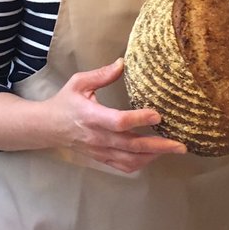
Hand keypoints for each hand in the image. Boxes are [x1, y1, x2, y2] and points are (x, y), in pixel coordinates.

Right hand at [48, 58, 186, 173]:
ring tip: (173, 149)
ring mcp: (100, 150)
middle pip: (131, 145)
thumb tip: (123, 63)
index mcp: (92, 116)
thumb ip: (101, 75)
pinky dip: (142, 163)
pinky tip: (155, 155)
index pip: (118, 122)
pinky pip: (124, 166)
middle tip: (180, 144)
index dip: (139, 120)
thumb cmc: (65, 102)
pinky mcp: (102, 158)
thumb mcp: (79, 83)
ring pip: (131, 160)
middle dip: (158, 145)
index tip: (157, 115)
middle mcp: (98, 137)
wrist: (48, 127)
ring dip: (154, 156)